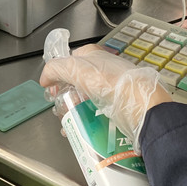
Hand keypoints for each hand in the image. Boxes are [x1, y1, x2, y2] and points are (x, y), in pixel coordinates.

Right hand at [39, 44, 170, 151]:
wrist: (141, 106)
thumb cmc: (112, 83)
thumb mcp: (76, 69)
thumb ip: (55, 69)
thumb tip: (45, 79)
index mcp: (95, 56)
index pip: (71, 59)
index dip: (58, 72)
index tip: (51, 87)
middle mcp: (104, 70)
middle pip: (76, 82)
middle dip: (64, 96)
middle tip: (59, 107)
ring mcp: (112, 89)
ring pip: (85, 99)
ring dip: (73, 111)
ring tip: (67, 123)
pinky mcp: (118, 107)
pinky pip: (97, 113)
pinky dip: (86, 121)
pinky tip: (81, 129)